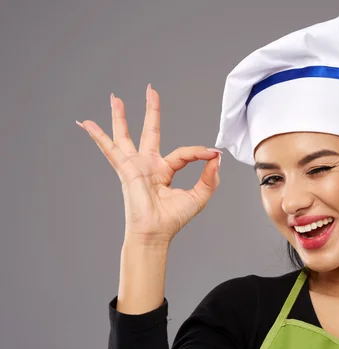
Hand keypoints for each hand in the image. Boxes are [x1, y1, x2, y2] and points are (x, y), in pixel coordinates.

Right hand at [77, 84, 221, 243]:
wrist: (155, 232)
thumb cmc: (173, 219)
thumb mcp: (199, 196)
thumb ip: (209, 177)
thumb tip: (217, 158)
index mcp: (165, 171)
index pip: (183, 153)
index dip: (199, 152)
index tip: (213, 153)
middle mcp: (149, 165)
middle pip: (150, 131)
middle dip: (151, 111)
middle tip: (151, 90)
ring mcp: (135, 165)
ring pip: (126, 135)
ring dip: (120, 116)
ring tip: (115, 97)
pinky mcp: (125, 169)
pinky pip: (109, 149)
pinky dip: (97, 136)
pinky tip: (86, 123)